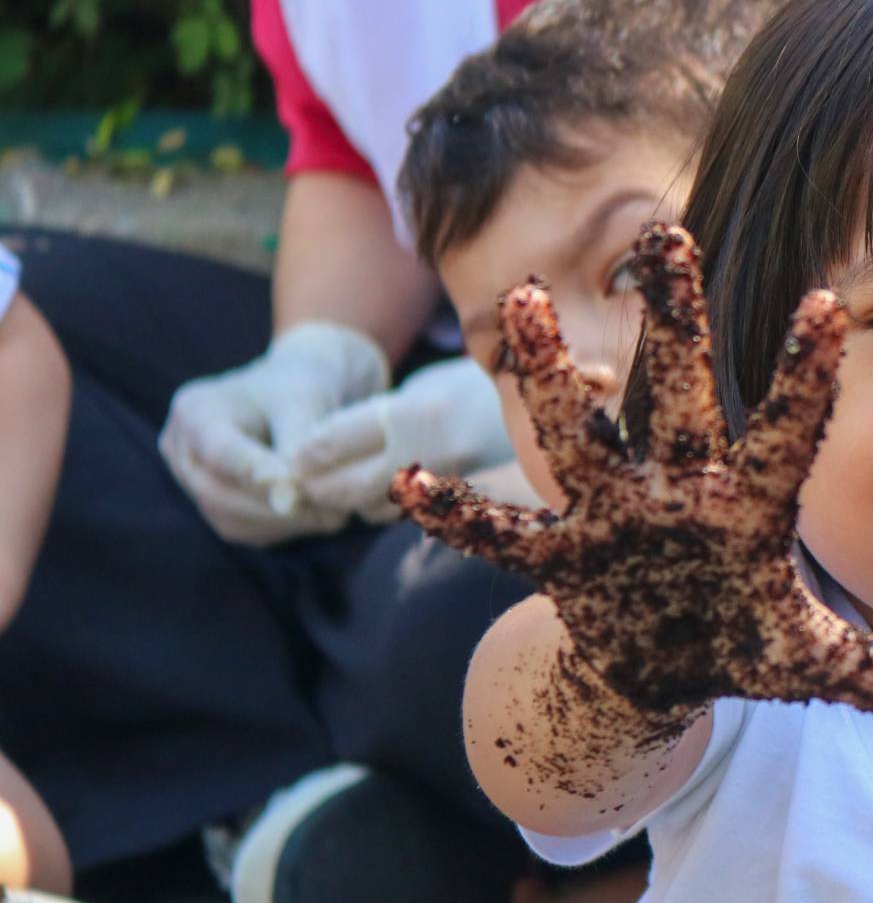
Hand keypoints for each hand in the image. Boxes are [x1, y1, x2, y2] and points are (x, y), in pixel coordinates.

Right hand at [158, 322, 388, 544]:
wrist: (297, 395)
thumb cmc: (301, 387)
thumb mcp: (304, 401)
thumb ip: (296, 445)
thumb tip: (289, 500)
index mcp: (195, 411)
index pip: (218, 452)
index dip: (257, 475)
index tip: (296, 491)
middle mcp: (181, 449)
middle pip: (216, 492)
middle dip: (274, 505)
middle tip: (330, 510)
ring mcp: (191, 482)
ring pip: (229, 519)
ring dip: (284, 523)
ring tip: (332, 513)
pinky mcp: (215, 506)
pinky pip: (243, 529)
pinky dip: (283, 528)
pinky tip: (317, 517)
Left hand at [291, 356, 512, 522]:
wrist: (551, 410)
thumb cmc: (482, 388)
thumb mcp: (429, 387)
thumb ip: (386, 415)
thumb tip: (330, 444)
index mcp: (413, 414)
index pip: (334, 441)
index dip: (305, 454)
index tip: (292, 460)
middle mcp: (428, 453)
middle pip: (348, 485)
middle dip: (321, 487)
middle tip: (303, 485)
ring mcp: (449, 485)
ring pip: (376, 507)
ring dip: (354, 502)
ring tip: (340, 493)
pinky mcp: (465, 507)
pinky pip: (412, 515)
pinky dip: (391, 509)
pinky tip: (386, 497)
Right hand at [394, 223, 872, 739]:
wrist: (664, 666)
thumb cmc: (747, 643)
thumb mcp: (815, 664)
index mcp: (749, 507)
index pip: (786, 431)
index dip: (805, 375)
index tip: (827, 302)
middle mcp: (679, 490)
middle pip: (678, 394)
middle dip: (672, 322)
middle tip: (669, 235)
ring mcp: (614, 517)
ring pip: (581, 435)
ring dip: (552, 378)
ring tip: (525, 303)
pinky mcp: (560, 557)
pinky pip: (501, 535)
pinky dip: (457, 514)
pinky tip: (405, 485)